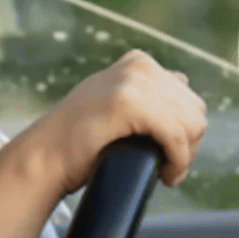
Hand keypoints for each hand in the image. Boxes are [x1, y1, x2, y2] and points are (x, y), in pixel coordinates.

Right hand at [18, 50, 207, 194]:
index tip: (167, 153)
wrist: (43, 157)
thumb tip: (182, 80)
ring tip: (165, 171)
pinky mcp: (129, 104)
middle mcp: (138, 66)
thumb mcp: (112, 100)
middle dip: (189, 144)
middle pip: (195, 111)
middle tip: (167, 166)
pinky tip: (165, 175)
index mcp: (138, 62)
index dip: (184, 131)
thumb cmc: (77, 140)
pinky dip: (177, 161)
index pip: (188, 98)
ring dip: (185, 156)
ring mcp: (132, 82)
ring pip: (191, 125)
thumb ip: (142, 87)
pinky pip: (176, 136)